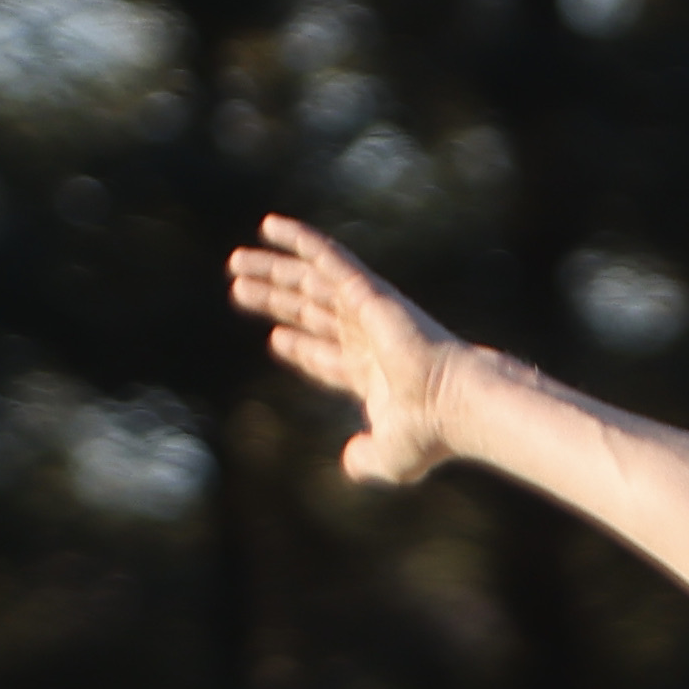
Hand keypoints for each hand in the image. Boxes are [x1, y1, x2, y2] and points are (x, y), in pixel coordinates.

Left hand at [227, 214, 463, 486]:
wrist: (452, 404)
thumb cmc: (429, 433)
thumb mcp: (389, 456)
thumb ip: (366, 459)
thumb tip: (351, 462)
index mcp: (371, 374)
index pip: (326, 354)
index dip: (301, 346)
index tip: (277, 338)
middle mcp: (367, 337)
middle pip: (309, 312)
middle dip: (276, 300)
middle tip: (239, 289)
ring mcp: (368, 312)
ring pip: (310, 283)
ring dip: (274, 270)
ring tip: (236, 261)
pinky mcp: (369, 292)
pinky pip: (330, 258)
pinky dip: (302, 240)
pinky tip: (271, 226)